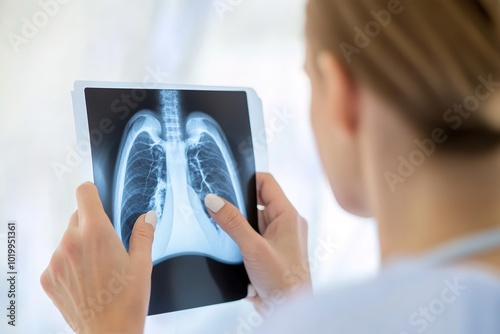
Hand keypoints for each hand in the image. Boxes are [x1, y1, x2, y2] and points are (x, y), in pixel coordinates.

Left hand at [40, 182, 155, 333]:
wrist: (108, 332)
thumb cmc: (127, 301)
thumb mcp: (142, 264)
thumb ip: (143, 234)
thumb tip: (148, 217)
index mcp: (96, 232)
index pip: (84, 193)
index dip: (93, 193)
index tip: (97, 198)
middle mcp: (71, 242)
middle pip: (77, 217)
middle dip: (91, 225)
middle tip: (107, 247)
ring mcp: (56, 260)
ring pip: (67, 239)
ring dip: (79, 245)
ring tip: (97, 268)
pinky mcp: (47, 277)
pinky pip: (57, 259)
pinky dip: (69, 264)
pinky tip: (85, 280)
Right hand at [204, 173, 310, 312]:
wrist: (288, 311)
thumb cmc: (283, 281)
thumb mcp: (253, 248)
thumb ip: (232, 223)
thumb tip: (213, 200)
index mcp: (288, 215)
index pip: (267, 183)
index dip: (247, 179)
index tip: (226, 182)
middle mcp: (285, 224)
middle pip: (256, 202)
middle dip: (238, 207)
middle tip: (220, 209)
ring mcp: (277, 239)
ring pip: (252, 222)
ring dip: (238, 227)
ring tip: (227, 234)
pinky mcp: (269, 252)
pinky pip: (251, 238)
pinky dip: (240, 241)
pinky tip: (231, 249)